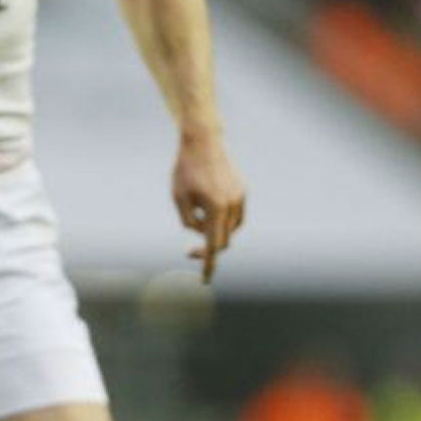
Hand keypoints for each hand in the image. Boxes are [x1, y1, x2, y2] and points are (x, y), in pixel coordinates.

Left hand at [173, 134, 246, 283]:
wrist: (203, 142)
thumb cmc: (185, 170)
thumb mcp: (178, 198)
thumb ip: (189, 221)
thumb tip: (201, 234)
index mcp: (215, 208)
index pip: (214, 246)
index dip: (209, 264)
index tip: (205, 279)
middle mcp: (231, 205)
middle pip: (222, 240)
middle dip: (207, 249)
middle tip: (188, 252)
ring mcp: (240, 198)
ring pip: (230, 228)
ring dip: (214, 231)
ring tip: (195, 216)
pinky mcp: (242, 191)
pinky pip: (234, 215)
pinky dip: (223, 221)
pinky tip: (209, 213)